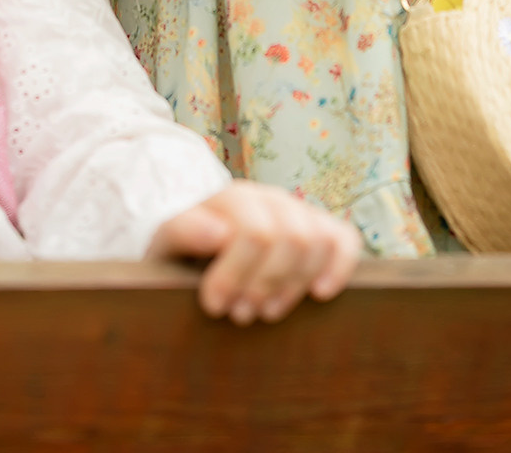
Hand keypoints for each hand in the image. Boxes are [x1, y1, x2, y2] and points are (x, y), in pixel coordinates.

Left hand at [149, 181, 359, 321]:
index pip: (254, 231)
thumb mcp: (165, 240)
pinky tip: (320, 294)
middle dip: (265, 285)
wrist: (194, 242)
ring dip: (293, 286)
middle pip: (292, 239)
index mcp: (232, 196)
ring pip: (318, 241)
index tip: (214, 305)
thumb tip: (218, 233)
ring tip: (266, 311)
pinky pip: (344, 240)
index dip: (237, 274)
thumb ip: (184, 230)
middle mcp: (268, 198)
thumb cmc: (180, 249)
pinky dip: (340, 267)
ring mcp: (296, 212)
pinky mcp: (318, 230)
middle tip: (240, 314)